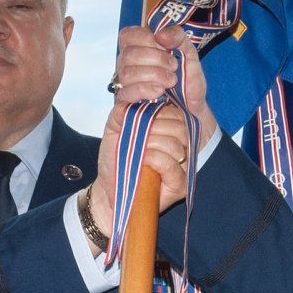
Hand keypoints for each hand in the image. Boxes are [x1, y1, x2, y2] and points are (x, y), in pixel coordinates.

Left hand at [91, 102, 194, 231]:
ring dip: (151, 144)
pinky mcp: (180, 185)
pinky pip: (172, 163)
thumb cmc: (115, 160)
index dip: (157, 106)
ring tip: (137, 152)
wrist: (109, 191)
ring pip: (176, 143)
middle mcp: (180, 145)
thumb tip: (134, 100)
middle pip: (177, 125)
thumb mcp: (115, 128)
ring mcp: (182, 166)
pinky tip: (143, 161)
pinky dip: (155, 159)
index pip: (173, 110)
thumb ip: (123, 110)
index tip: (136, 112)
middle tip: (135, 138)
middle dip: (152, 127)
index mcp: (168, 129)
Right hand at [115, 25, 213, 138]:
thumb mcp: (189, 54)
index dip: (145, 38)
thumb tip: (161, 35)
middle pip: (128, 54)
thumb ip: (178, 37)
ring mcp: (124, 83)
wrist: (193, 108)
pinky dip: (145, 89)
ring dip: (153, 74)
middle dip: (156, 58)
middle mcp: (127, 64)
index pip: (127, 35)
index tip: (165, 46)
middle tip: (174, 66)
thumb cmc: (188, 80)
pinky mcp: (125, 102)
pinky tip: (160, 90)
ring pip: (127, 73)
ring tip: (171, 81)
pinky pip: (127, 92)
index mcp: (138, 48)